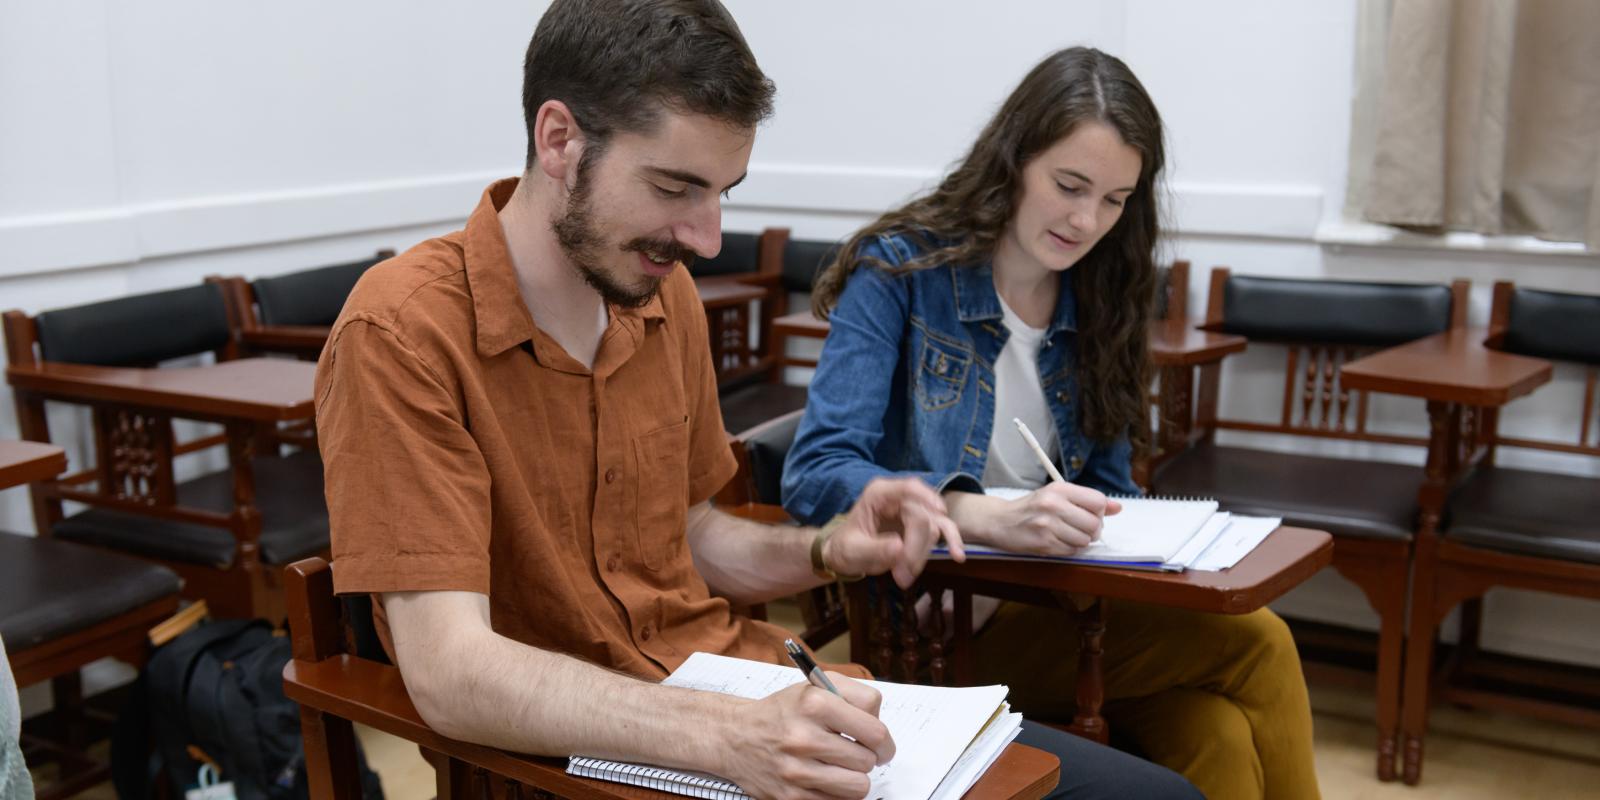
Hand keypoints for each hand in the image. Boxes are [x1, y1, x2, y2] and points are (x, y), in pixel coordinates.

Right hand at [720, 672, 894, 799]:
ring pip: (858, 786)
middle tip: (854, 752)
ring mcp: (796, 770)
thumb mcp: (815, 686)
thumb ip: (856, 695)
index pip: (875, 731)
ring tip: (841, 766)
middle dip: (867, 757)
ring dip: (855, 777)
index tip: (879, 743)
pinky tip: (826, 777)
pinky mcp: (790, 796)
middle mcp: (803, 736)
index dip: (884, 740)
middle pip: (868, 760)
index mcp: (814, 703)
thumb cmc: (782, 712)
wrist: (735, 736)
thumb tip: (880, 725)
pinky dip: (838, 792)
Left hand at [824, 477, 964, 587]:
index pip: (908, 488)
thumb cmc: (846, 548)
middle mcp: (898, 498)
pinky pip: (941, 531)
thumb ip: (875, 549)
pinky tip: (958, 555)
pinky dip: (951, 542)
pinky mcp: (921, 525)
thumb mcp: (853, 551)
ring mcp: (912, 510)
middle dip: (916, 547)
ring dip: (924, 554)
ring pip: (933, 527)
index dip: (926, 496)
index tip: (939, 511)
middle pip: (922, 515)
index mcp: (879, 494)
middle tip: (901, 575)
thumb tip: (900, 547)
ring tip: (905, 577)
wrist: (847, 556)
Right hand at [949, 482, 1121, 555]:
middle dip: (1093, 530)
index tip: (1090, 514)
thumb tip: (1117, 507)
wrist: (1000, 521)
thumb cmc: (1032, 508)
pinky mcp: (1043, 544)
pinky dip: (1070, 549)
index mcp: (1059, 489)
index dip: (1100, 512)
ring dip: (1081, 541)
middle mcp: (1053, 505)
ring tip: (1067, 535)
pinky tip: (1059, 542)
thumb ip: (1087, 501)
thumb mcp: (1057, 496)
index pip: (1098, 501)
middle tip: (1081, 529)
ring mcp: (1047, 525)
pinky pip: (1072, 551)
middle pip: (1094, 524)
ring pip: (1085, 540)